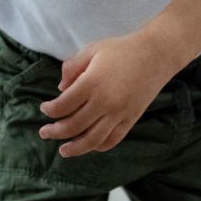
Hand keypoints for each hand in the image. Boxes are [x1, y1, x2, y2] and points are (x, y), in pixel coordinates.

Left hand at [38, 31, 176, 156]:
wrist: (156, 54)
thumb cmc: (122, 49)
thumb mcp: (93, 49)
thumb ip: (72, 66)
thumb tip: (60, 88)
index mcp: (92, 83)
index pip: (63, 105)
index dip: (50, 110)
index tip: (44, 108)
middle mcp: (104, 102)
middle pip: (73, 126)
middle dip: (55, 132)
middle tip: (45, 132)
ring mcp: (119, 113)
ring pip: (92, 140)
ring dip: (75, 148)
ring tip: (63, 151)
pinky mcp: (131, 118)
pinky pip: (112, 140)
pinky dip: (99, 146)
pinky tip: (90, 146)